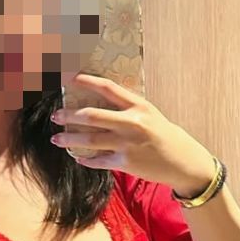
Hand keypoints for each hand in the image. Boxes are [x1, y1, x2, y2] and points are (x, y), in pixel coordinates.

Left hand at [49, 73, 216, 193]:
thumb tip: (97, 104)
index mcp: (138, 106)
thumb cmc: (165, 136)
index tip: (67, 77)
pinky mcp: (125, 163)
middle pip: (91, 116)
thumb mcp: (150, 115)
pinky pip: (98, 160)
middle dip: (69, 115)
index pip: (106, 88)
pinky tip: (78, 157)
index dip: (85, 80)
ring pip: (89, 140)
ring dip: (69, 139)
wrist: (183, 162)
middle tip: (56, 115)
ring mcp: (127, 144)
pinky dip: (85, 159)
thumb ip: (127, 109)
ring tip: (56, 138)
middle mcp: (131, 123)